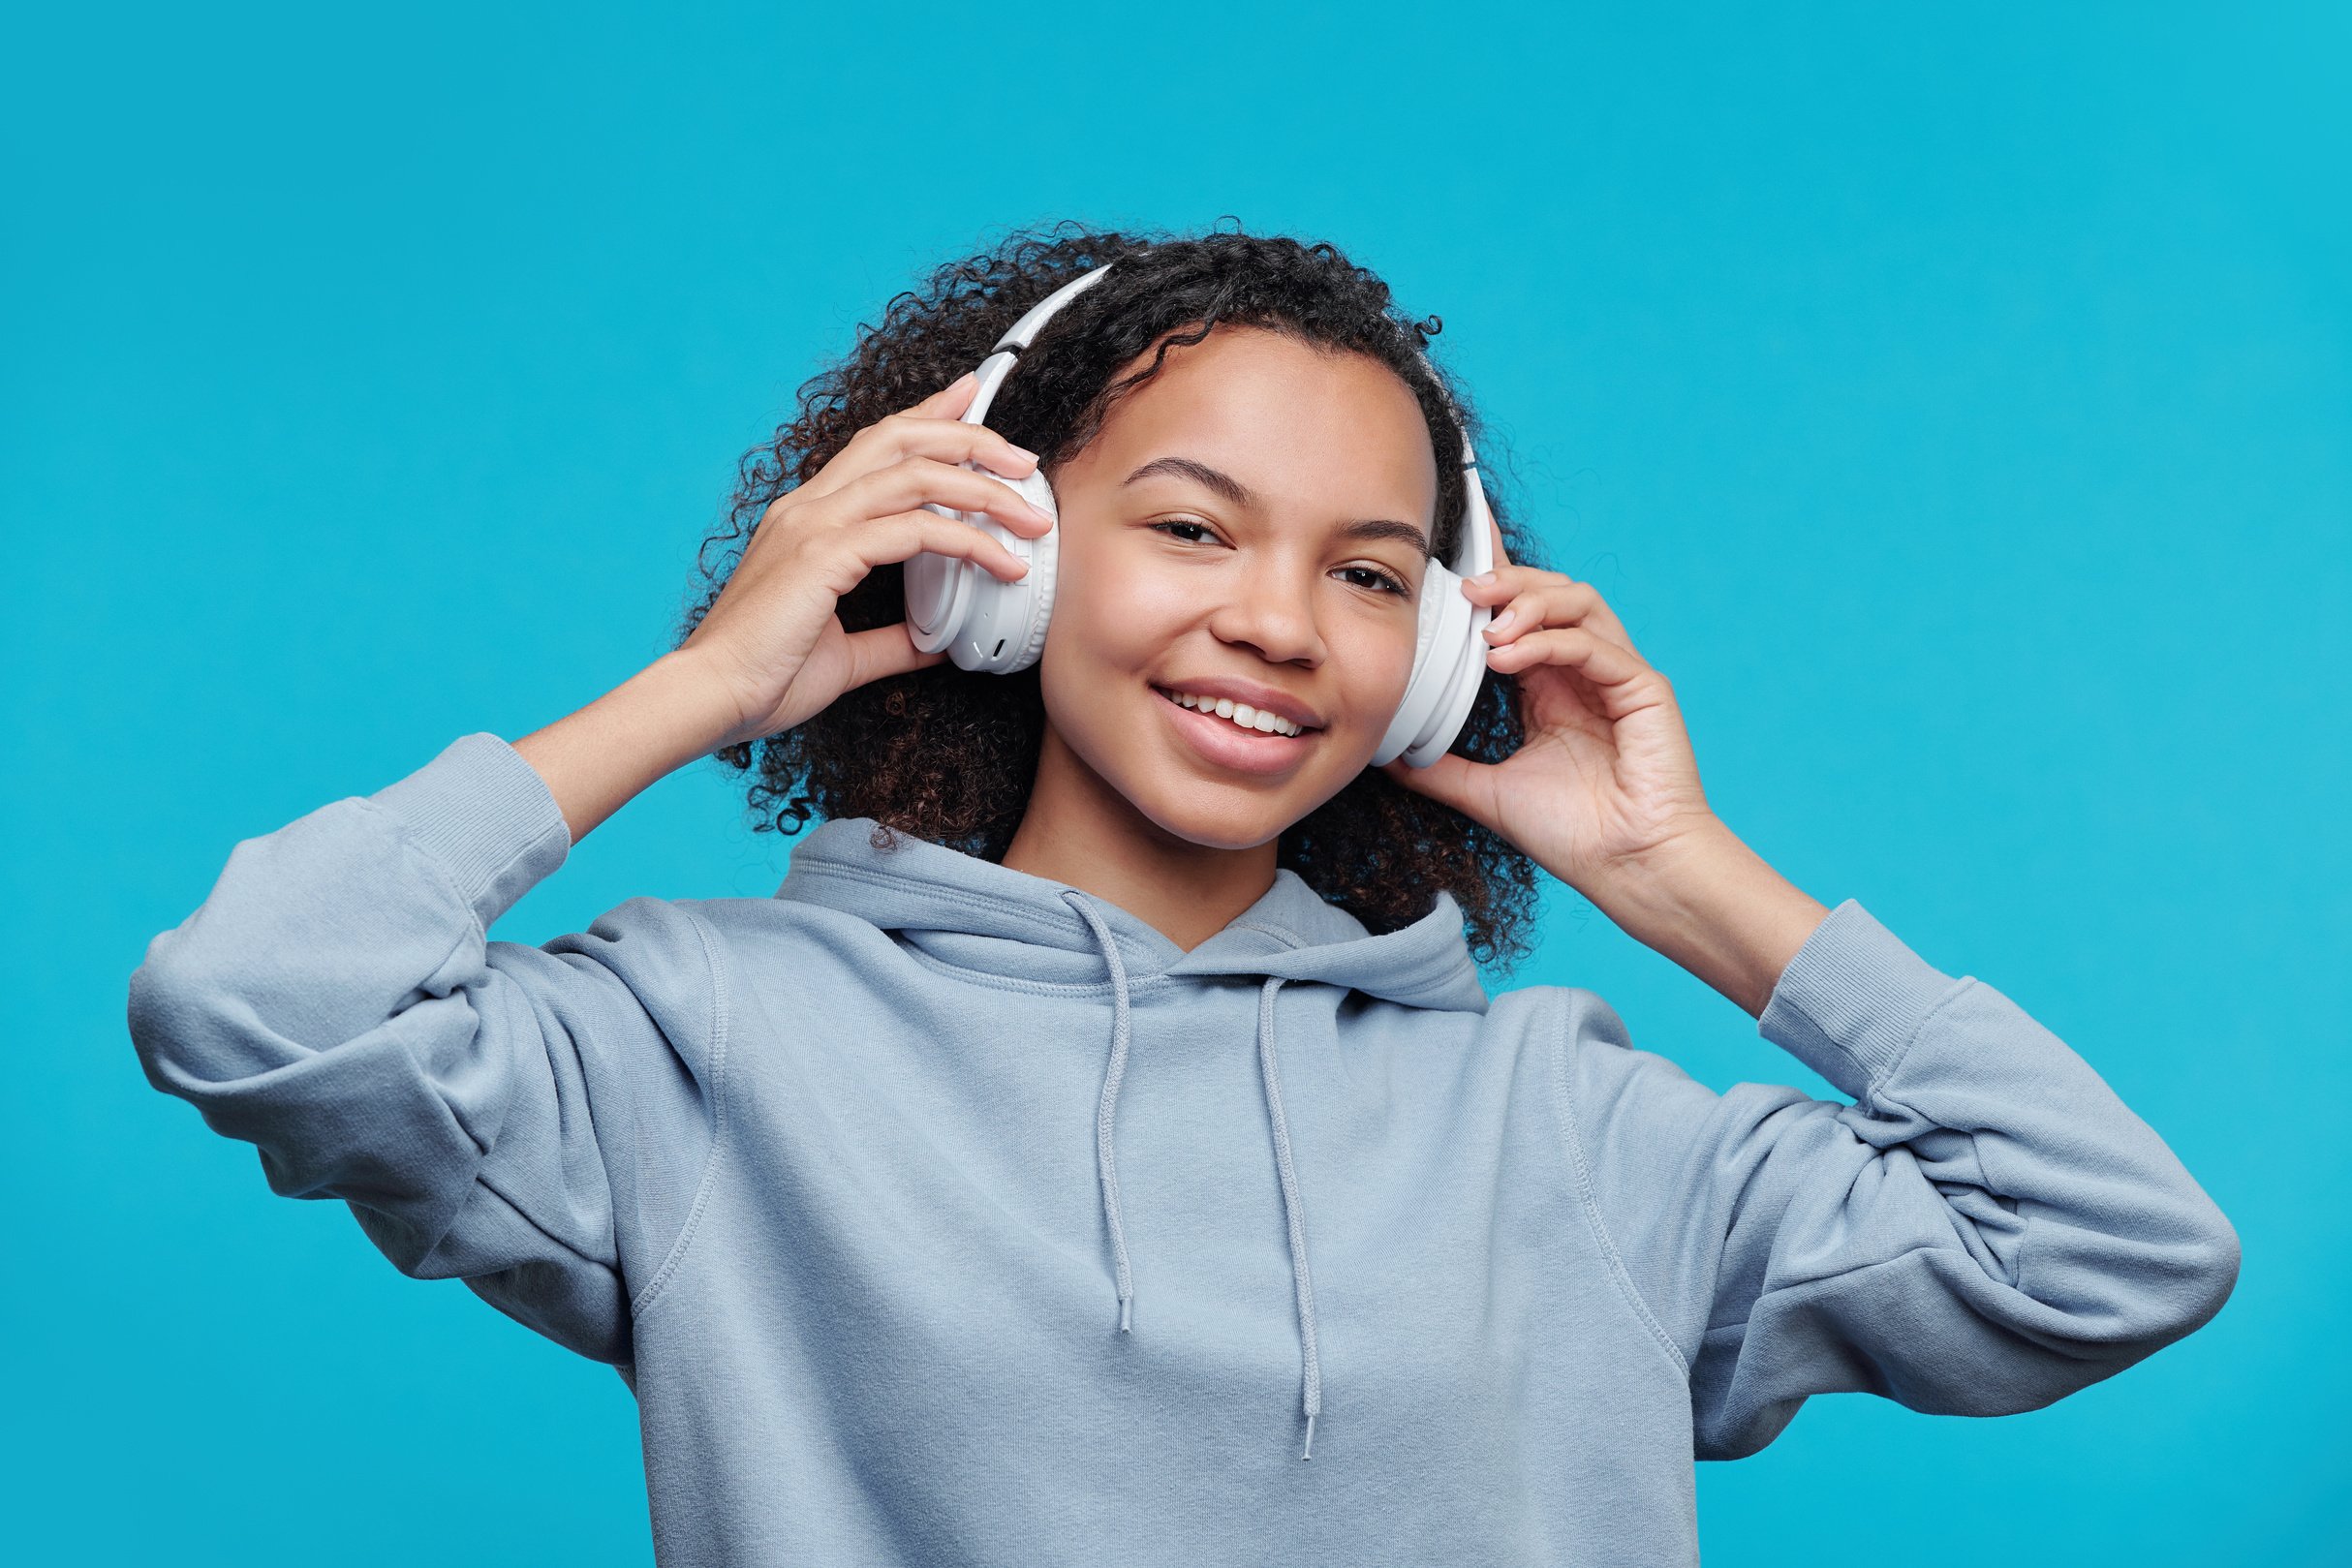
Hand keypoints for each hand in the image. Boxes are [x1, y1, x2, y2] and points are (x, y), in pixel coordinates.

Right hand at [677, 371, 1053, 750]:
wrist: (710, 699)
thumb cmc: (764, 679)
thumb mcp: (848, 656)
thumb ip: (896, 640)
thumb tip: (941, 641)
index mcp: (808, 518)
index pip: (877, 446)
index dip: (929, 416)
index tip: (972, 398)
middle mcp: (809, 508)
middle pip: (900, 437)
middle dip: (971, 437)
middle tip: (1023, 458)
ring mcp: (814, 525)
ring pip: (915, 474)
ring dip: (984, 489)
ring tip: (1030, 513)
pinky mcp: (823, 555)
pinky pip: (913, 530)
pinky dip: (966, 540)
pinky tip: (1001, 561)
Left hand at [1381, 509, 1720, 895]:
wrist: (1629, 870)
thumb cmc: (1572, 836)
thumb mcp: (1486, 794)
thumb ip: (1439, 771)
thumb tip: (1385, 759)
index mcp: (1551, 687)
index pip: (1522, 616)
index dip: (1494, 581)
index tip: (1453, 560)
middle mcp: (1585, 672)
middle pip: (1551, 594)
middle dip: (1506, 582)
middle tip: (1463, 591)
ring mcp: (1618, 675)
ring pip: (1578, 602)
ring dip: (1528, 603)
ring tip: (1487, 627)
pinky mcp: (1644, 688)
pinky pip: (1594, 645)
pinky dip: (1548, 641)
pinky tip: (1507, 657)